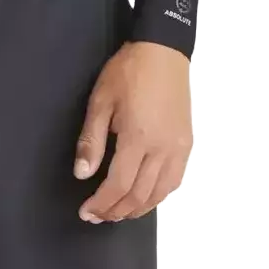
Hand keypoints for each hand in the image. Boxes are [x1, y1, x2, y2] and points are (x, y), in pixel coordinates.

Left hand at [73, 41, 192, 222]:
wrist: (163, 51)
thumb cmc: (129, 71)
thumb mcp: (101, 100)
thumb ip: (91, 140)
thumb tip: (82, 173)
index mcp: (138, 138)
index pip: (119, 185)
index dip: (102, 203)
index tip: (87, 211)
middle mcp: (163, 149)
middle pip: (140, 195)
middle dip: (116, 211)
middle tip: (98, 216)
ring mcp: (179, 149)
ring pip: (160, 193)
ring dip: (138, 209)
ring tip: (118, 213)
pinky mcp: (186, 144)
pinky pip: (174, 181)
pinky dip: (158, 196)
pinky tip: (146, 197)